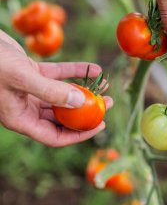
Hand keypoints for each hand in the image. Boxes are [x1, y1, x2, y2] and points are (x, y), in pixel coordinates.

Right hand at [0, 30, 112, 146]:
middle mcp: (26, 106)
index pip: (54, 136)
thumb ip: (50, 91)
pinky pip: (58, 74)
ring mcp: (29, 89)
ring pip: (61, 94)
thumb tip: (80, 103)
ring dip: (83, 91)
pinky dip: (75, 71)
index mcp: (20, 118)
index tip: (101, 125)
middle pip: (61, 116)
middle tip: (107, 104)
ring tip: (105, 87)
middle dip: (85, 112)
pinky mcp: (32, 72)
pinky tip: (93, 68)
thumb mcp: (21, 77)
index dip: (78, 135)